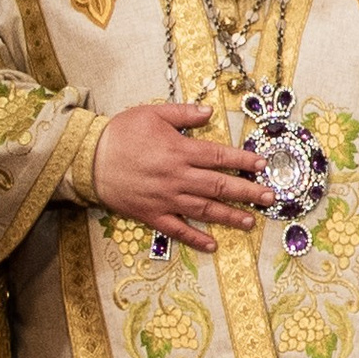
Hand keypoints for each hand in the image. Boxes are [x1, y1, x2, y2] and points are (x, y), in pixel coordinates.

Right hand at [91, 98, 262, 247]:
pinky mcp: (152, 214)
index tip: (261, 166)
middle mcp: (178, 177)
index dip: (243, 161)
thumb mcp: (153, 114)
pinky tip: (212, 245)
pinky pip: (178, 229)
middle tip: (269, 198)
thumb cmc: (121, 133)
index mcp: (180, 151)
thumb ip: (184, 114)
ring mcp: (166, 199)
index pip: (220, 156)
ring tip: (250, 222)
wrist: (89, 159)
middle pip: (219, 186)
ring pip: (204, 210)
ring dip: (230, 216)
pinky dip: (195, 238)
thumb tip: (209, 112)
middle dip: (247, 192)